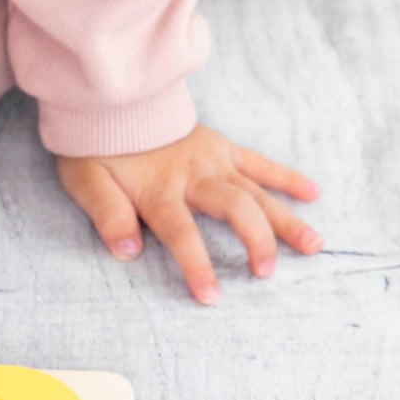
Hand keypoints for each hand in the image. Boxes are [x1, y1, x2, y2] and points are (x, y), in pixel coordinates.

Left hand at [55, 124, 321, 303]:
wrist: (110, 102)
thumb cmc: (96, 148)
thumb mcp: (86, 182)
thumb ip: (108, 215)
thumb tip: (128, 252)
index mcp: (159, 190)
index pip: (182, 233)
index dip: (197, 265)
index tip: (211, 297)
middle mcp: (193, 176)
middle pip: (233, 208)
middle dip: (255, 240)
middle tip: (267, 273)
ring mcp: (213, 160)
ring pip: (256, 191)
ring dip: (285, 219)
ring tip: (312, 246)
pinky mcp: (222, 148)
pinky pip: (259, 163)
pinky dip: (287, 177)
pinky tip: (313, 193)